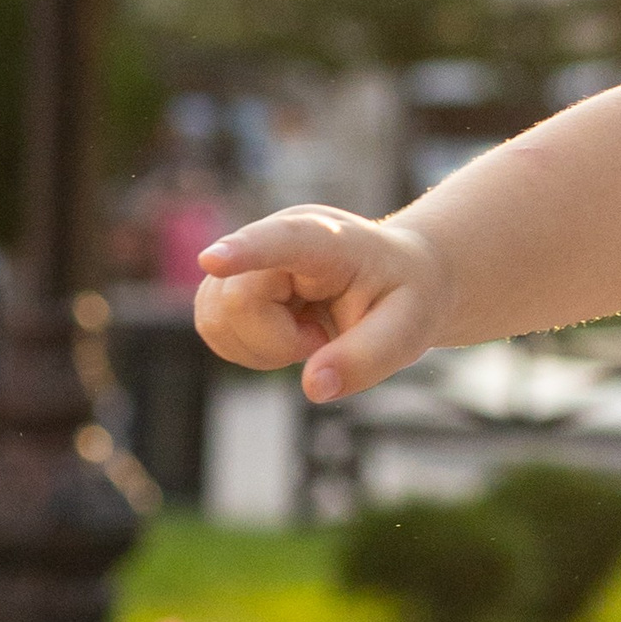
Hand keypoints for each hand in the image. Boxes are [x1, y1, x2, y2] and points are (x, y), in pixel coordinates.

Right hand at [192, 207, 447, 399]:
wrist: (395, 278)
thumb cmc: (403, 299)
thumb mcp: (409, 329)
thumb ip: (367, 358)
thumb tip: (314, 387)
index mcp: (330, 240)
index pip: (284, 240)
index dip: (246, 251)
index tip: (212, 260)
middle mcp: (278, 234)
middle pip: (238, 302)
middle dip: (278, 342)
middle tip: (323, 336)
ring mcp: (249, 257)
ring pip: (217, 319)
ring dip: (263, 347)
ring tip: (310, 331)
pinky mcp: (228, 281)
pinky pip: (213, 328)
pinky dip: (249, 348)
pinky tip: (286, 334)